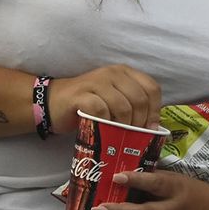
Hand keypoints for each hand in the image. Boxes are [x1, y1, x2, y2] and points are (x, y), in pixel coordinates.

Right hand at [47, 65, 161, 131]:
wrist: (53, 103)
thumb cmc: (87, 105)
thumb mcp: (114, 99)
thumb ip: (132, 105)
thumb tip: (153, 127)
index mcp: (124, 72)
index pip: (152, 88)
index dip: (155, 110)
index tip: (151, 128)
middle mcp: (113, 73)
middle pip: (140, 99)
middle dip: (141, 122)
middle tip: (134, 136)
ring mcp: (96, 82)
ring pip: (124, 107)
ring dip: (124, 127)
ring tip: (119, 136)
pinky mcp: (81, 95)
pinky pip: (102, 110)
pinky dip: (106, 124)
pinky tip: (103, 130)